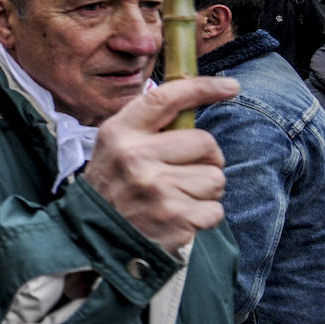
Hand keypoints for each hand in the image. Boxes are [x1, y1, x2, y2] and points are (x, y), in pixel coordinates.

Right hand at [83, 77, 238, 253]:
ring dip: (204, 189)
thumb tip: (193, 100)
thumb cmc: (113, 186)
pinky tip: (178, 217)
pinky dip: (204, 215)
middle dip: (205, 158)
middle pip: (205, 142)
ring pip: (215, 178)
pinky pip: (216, 209)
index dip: (202, 88)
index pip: (165, 98)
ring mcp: (156, 189)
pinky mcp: (175, 218)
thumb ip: (148, 125)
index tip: (230, 86)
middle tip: (182, 171)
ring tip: (176, 197)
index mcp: (120, 133)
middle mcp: (136, 157)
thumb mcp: (115, 146)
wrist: (94, 238)